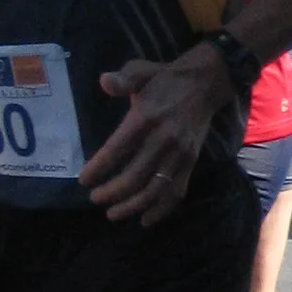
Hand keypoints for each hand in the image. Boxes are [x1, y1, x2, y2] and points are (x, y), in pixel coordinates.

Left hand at [80, 46, 233, 225]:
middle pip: (134, 176)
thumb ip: (123, 79)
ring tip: (113, 213)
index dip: (98, 169)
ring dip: (132, 206)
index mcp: (146, 118)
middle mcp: (164, 140)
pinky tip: (145, 220)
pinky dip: (161, 210)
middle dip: (111, 192)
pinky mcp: (191, 162)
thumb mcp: (142, 71)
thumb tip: (104, 82)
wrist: (207, 82)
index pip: (117, 150)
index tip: (83, 180)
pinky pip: (177, 192)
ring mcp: (180, 154)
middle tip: (95, 199)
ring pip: (154, 189)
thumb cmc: (166, 79)